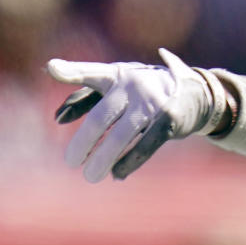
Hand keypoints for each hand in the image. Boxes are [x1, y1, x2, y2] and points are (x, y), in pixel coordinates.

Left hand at [46, 48, 224, 181]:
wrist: (193, 93)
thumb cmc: (142, 92)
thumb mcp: (116, 89)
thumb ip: (84, 99)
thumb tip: (57, 119)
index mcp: (116, 75)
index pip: (90, 72)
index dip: (71, 71)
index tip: (51, 68)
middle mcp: (133, 85)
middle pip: (102, 116)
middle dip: (85, 142)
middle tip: (71, 161)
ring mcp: (153, 102)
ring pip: (123, 135)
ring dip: (104, 158)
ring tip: (91, 176)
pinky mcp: (169, 120)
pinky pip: (145, 145)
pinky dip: (129, 162)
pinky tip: (116, 173)